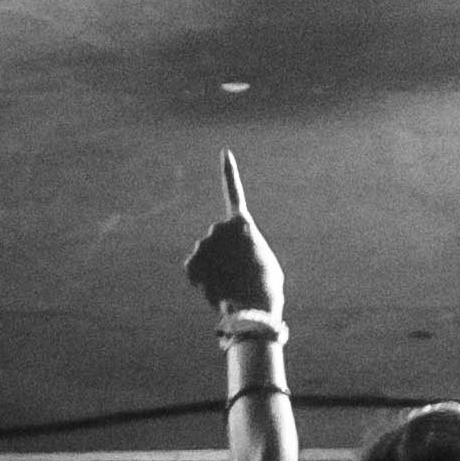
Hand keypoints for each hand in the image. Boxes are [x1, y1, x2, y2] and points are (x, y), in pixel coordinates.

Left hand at [184, 153, 284, 322]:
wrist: (255, 308)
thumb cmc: (267, 288)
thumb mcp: (265, 262)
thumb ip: (249, 251)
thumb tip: (237, 263)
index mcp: (243, 224)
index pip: (234, 192)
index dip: (229, 172)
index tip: (224, 152)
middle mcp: (220, 227)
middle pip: (216, 241)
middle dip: (222, 257)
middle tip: (238, 275)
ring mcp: (205, 243)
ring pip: (204, 258)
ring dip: (213, 272)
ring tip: (230, 284)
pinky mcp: (192, 261)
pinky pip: (192, 272)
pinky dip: (200, 283)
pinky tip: (214, 290)